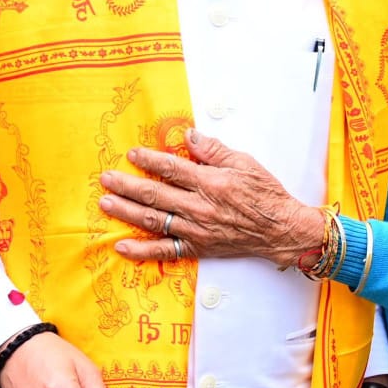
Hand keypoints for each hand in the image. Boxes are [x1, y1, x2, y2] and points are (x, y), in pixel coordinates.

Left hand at [99, 128, 322, 267]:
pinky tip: (122, 247)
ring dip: (127, 212)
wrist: (281, 230)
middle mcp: (200, 208)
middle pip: (155, 195)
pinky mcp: (198, 248)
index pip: (172, 169)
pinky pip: (166, 251)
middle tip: (106, 179)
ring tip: (106, 203)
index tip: (131, 154)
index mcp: (211, 183)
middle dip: (127, 185)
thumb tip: (188, 136)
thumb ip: (214, 150)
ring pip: (154, 221)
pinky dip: (142, 251)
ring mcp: (196, 230)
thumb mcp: (244, 162)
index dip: (149, 160)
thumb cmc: (265, 194)